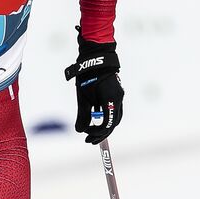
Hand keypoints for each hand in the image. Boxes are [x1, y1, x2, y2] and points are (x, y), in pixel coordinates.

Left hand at [63, 28, 123, 144]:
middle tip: (89, 140)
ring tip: (91, 132)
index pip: (107, 124)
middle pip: (114, 123)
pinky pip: (113, 109)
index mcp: (111, 100)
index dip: (96, 132)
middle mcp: (118, 99)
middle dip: (101, 133)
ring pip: (115, 117)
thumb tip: (80, 130)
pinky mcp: (116, 93)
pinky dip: (105, 117)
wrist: (96, 58)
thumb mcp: (83, 97)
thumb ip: (83, 114)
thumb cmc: (88, 76)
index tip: (85, 134)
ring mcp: (119, 95)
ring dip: (104, 126)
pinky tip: (95, 120)